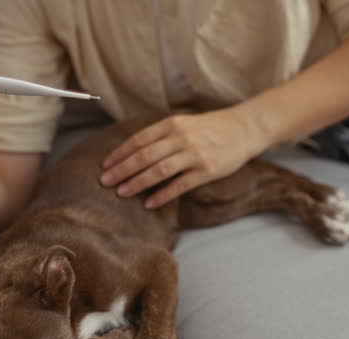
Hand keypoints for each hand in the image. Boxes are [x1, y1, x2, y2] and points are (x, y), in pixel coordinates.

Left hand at [99, 109, 264, 207]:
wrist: (244, 129)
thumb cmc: (211, 128)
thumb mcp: (184, 123)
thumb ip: (162, 135)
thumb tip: (134, 151)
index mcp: (172, 125)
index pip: (139, 140)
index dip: (120, 153)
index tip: (105, 165)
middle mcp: (181, 138)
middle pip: (144, 156)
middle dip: (122, 169)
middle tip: (104, 182)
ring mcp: (194, 155)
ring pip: (159, 170)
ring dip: (137, 182)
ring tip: (122, 193)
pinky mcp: (206, 170)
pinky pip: (180, 185)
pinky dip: (163, 195)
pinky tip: (150, 204)